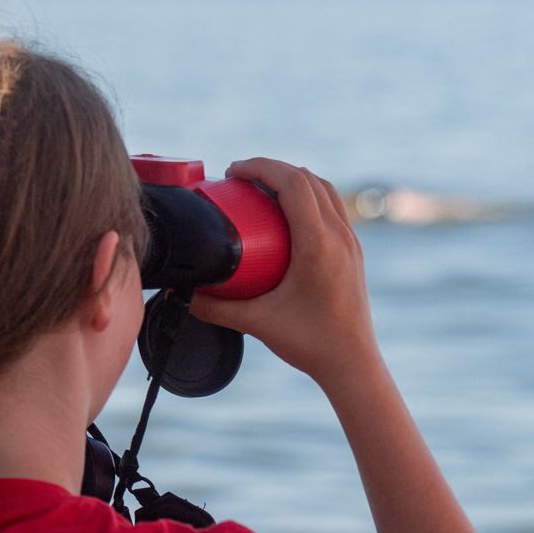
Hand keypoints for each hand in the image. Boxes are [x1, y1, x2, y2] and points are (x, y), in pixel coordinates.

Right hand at [189, 158, 379, 383]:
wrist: (353, 365)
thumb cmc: (310, 344)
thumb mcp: (257, 323)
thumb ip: (215, 308)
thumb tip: (180, 294)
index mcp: (318, 244)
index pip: (292, 183)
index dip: (260, 167)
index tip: (232, 172)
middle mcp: (339, 236)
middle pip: (308, 178)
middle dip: (272, 169)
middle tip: (239, 179)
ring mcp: (351, 242)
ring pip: (324, 189)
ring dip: (293, 180)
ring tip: (261, 189)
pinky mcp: (354, 252)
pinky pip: (332, 207)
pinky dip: (308, 197)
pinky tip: (286, 215)